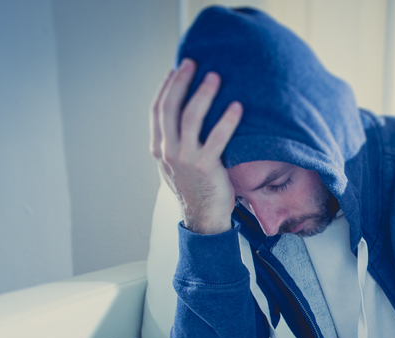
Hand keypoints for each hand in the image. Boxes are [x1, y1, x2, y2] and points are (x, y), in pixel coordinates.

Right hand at [150, 58, 242, 233]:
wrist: (203, 218)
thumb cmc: (194, 188)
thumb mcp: (175, 164)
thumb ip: (173, 142)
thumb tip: (180, 116)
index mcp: (158, 149)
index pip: (157, 111)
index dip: (165, 88)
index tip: (175, 69)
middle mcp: (168, 151)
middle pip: (170, 108)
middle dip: (180, 82)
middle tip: (192, 62)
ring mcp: (185, 159)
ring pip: (191, 118)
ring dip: (203, 94)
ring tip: (215, 76)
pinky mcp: (206, 167)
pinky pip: (217, 138)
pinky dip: (227, 120)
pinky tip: (237, 107)